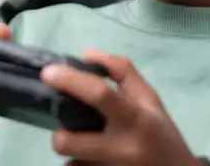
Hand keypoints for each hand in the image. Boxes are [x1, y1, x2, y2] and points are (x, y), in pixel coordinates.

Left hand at [42, 49, 200, 165]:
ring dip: (74, 154)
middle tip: (65, 130)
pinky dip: (81, 165)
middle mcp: (122, 148)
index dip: (71, 81)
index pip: (100, 95)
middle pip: (70, 142)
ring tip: (89, 148)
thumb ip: (122, 73)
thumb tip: (87, 54)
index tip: (49, 73)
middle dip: (59, 136)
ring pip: (71, 163)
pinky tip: (94, 160)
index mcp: (135, 119)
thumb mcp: (150, 99)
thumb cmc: (161, 133)